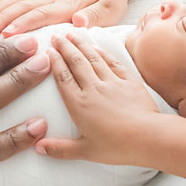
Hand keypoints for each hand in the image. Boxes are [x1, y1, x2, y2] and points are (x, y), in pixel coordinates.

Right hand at [0, 0, 131, 37]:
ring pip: (15, 2)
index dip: (23, 23)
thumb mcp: (111, 9)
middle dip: (0, 19)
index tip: (6, 34)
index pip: (41, 14)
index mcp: (66, 5)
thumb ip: (95, 16)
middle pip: (21, 7)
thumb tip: (79, 21)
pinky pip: (16, 0)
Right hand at [34, 31, 161, 165]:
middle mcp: (93, 88)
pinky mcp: (129, 80)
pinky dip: (103, 53)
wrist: (148, 137)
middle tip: (56, 36)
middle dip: (65, 47)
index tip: (48, 51)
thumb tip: (37, 147)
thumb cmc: (117, 147)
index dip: (54, 62)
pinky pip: (113, 62)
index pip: (63, 77)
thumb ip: (59, 149)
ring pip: (93, 58)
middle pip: (76, 62)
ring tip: (73, 34)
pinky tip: (97, 47)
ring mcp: (112, 82)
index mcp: (79, 104)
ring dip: (82, 44)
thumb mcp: (85, 151)